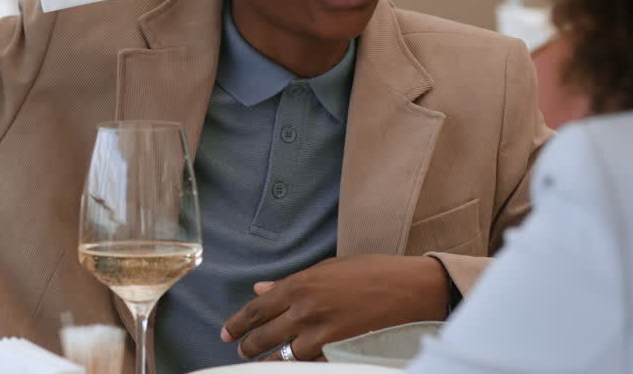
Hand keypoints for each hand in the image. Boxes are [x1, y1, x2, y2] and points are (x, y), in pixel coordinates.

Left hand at [220, 254, 450, 361]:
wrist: (406, 288)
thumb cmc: (369, 271)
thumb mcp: (326, 268)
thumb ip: (290, 283)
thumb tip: (260, 289)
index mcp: (299, 285)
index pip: (257, 309)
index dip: (238, 323)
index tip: (227, 332)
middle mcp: (304, 310)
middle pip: (264, 335)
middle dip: (248, 345)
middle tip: (240, 348)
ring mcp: (320, 333)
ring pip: (283, 355)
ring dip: (269, 360)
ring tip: (261, 362)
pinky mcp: (337, 350)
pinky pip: (309, 363)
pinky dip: (299, 365)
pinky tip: (294, 365)